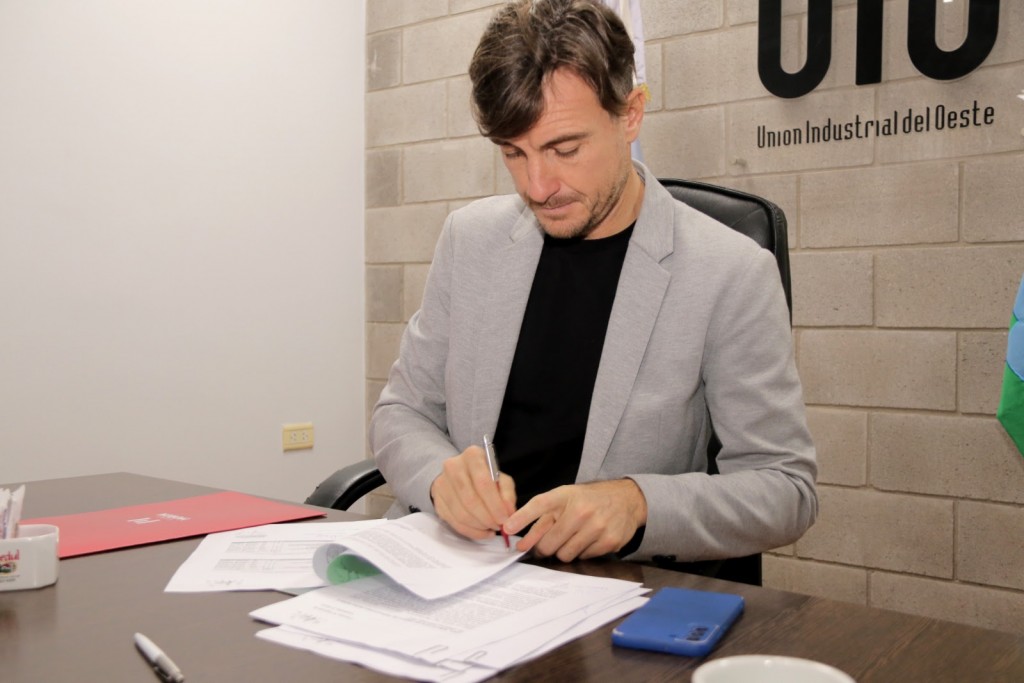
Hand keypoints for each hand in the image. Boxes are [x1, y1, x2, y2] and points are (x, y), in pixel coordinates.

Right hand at [430, 445, 516, 540]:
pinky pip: (454, 522)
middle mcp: (453, 467)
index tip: (505, 519)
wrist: (459, 474)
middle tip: (499, 526)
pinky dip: (471, 531)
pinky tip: (482, 531)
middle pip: (470, 500)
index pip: (483, 484)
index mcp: (472, 456)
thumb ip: (507, 494)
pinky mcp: (437, 500)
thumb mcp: (501, 479)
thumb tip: (508, 513)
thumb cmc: (484, 476)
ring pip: (461, 514)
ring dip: (479, 526)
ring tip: (491, 528)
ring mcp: (442, 484)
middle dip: (487, 518)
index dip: (495, 505)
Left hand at [502, 479, 647, 561]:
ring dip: (564, 550)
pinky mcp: (609, 541)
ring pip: (565, 555)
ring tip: (572, 538)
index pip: (539, 505)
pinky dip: (582, 552)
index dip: (521, 518)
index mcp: (565, 496)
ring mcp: (596, 526)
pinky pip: (584, 557)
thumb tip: (520, 542)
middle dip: (545, 547)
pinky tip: (588, 539)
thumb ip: (541, 518)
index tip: (507, 529)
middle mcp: (580, 510)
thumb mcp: (565, 499)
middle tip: (549, 543)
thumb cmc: (589, 500)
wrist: (626, 499)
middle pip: (548, 544)